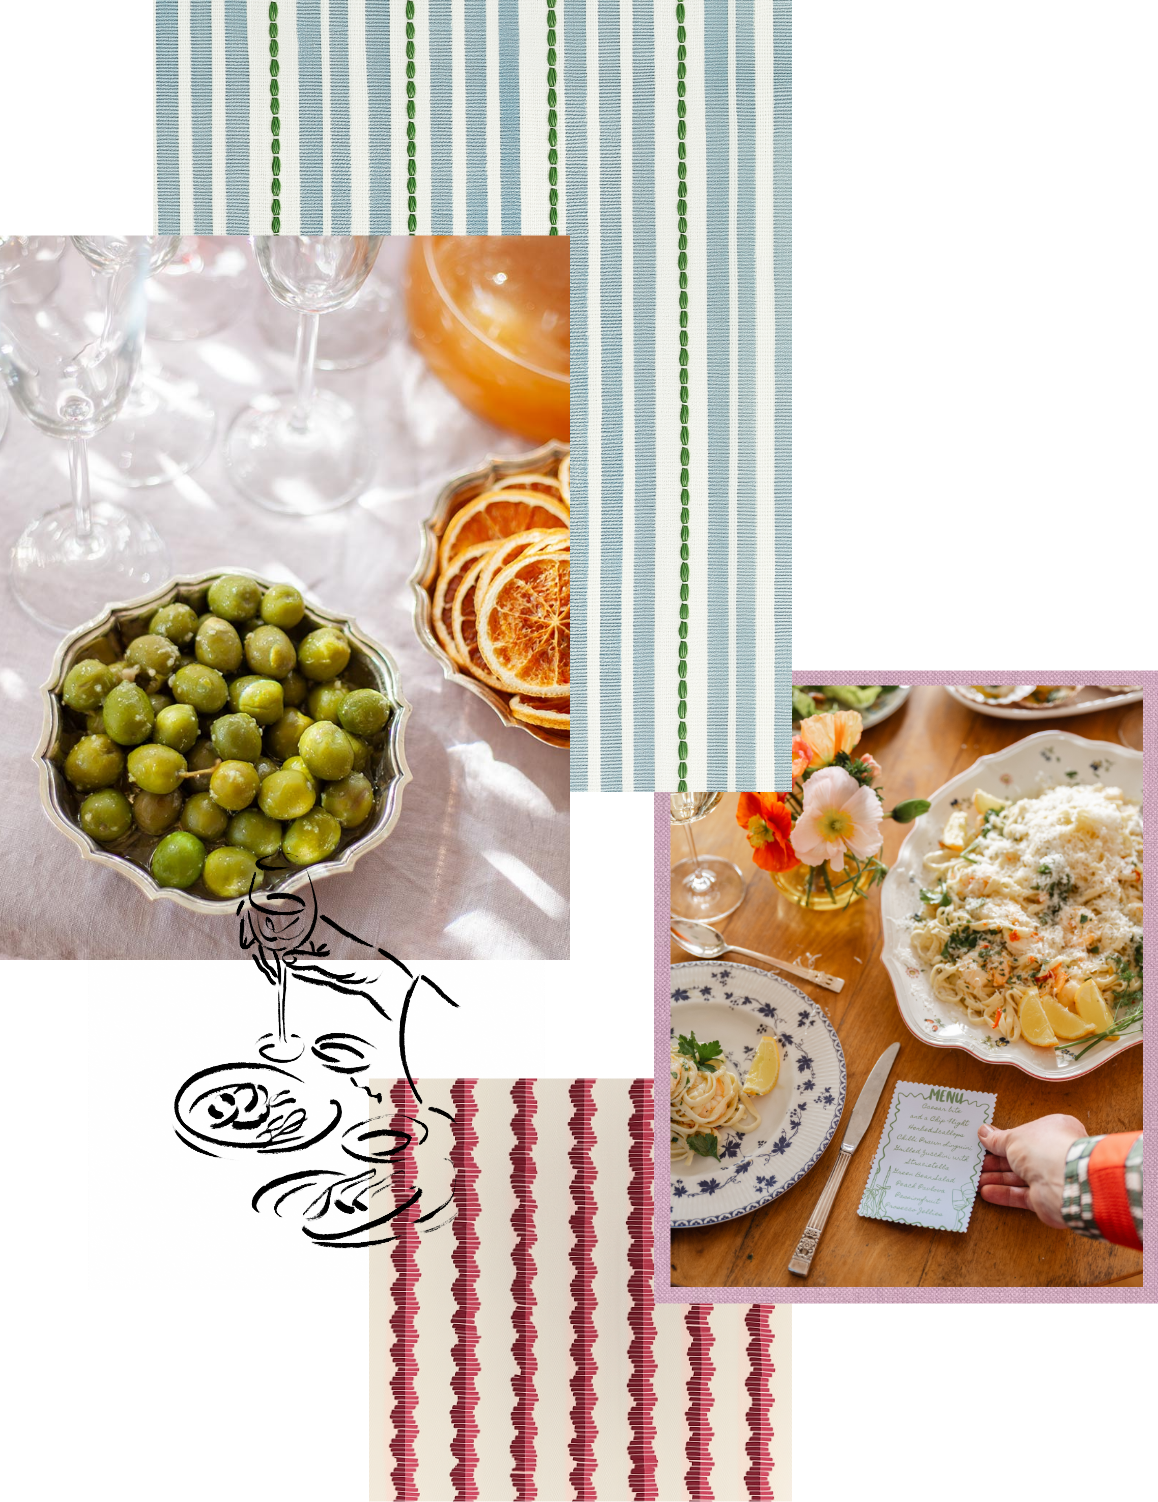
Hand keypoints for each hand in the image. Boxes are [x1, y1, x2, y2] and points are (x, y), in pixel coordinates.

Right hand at [976, 1114, 1086, 1230]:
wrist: (1065, 1182)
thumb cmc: (1045, 1149)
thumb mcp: (1013, 1138)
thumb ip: (998, 1139)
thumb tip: (984, 1132)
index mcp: (1053, 1130)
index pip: (1026, 1134)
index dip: (1006, 1139)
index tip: (987, 1142)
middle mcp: (1054, 1153)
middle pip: (1021, 1157)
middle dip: (997, 1161)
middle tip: (978, 1163)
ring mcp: (1051, 1176)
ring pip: (1020, 1177)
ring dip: (997, 1177)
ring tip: (977, 1179)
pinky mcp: (1047, 1197)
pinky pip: (1022, 1195)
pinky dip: (1005, 1193)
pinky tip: (988, 1192)